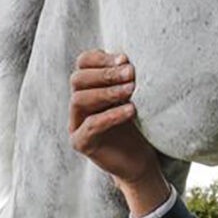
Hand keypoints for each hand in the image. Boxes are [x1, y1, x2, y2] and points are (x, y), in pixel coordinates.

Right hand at [69, 49, 167, 214]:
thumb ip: (128, 78)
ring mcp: (76, 123)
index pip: (83, 63)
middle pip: (78, 79)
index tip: (125, 58)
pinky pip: (89, 125)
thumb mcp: (136, 96)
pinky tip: (131, 110)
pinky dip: (110, 115)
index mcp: (89, 86)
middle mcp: (78, 103)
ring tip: (131, 91)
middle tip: (131, 73)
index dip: (100, 58)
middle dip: (106, 74)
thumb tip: (128, 58)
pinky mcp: (81, 143)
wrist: (141, 159)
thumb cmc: (140, 123)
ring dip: (107, 92)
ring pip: (79, 99)